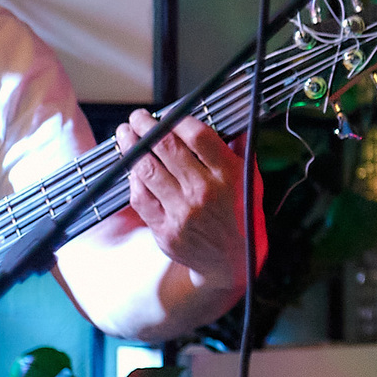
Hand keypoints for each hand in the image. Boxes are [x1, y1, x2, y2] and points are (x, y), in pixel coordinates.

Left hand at [113, 109, 263, 291]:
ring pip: (147, 170)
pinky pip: (140, 197)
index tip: (168, 113)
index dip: (178, 119)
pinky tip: (131, 167)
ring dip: (130, 148)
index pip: (199, 136)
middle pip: (167, 149)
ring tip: (124, 135)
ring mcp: (183, 212)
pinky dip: (133, 179)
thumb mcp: (252, 182)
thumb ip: (241, 151)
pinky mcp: (165, 229)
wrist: (233, 263)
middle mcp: (205, 192)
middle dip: (145, 127)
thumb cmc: (242, 217)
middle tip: (136, 117)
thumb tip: (234, 121)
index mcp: (230, 176)